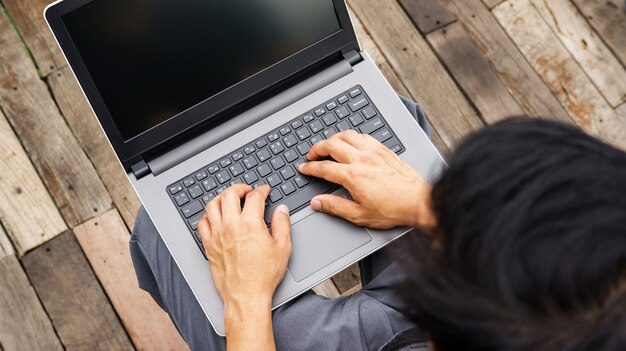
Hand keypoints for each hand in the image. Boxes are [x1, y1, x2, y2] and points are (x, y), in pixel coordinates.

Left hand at [197, 184, 291, 308]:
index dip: (261, 190)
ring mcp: (216, 235)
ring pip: (212, 204)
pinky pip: (202, 222)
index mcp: (250, 224)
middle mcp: (230, 226)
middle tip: (246, 190)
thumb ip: (282, 224)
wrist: (246, 296)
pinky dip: (208, 215)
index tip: (264, 190)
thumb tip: (281, 210)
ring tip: (229, 198)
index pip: (254, 196)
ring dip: (222, 197)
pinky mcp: (208, 245)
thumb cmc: (263, 276)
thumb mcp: (283, 248)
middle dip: (240, 187)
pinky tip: (215, 216)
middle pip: (229, 194)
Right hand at [299, 130, 434, 229]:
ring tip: (328, 145)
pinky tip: (350, 143)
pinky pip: (363, 136)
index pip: (324, 167)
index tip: (303, 168)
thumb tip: (317, 202)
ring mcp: (374, 152)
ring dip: (333, 138)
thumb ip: (335, 207)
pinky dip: (351, 137)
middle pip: (331, 144)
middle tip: (311, 155)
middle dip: (317, 148)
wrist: (418, 201)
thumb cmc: (392, 209)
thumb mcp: (359, 215)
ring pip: (347, 135)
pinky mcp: (384, 150)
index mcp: (353, 176)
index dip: (310, 167)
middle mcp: (362, 159)